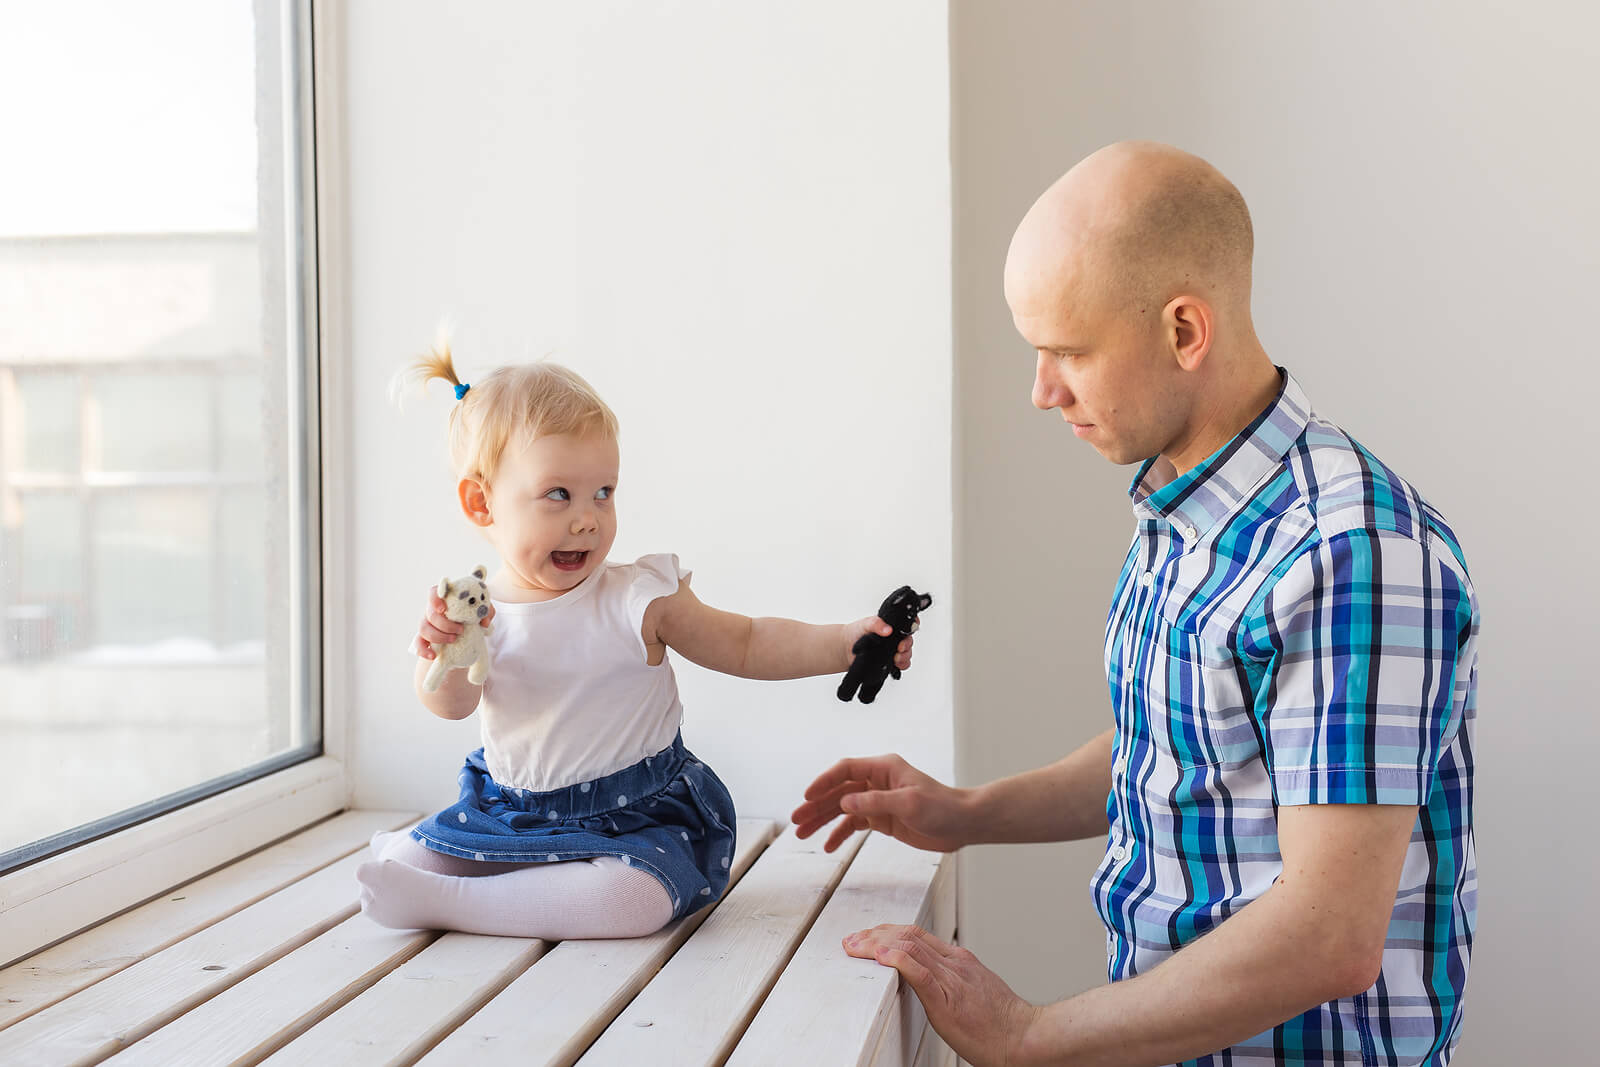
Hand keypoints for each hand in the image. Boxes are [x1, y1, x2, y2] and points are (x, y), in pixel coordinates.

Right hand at [412, 588, 495, 660]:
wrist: (467, 630)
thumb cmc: (472, 615)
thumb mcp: (482, 610)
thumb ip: (487, 610)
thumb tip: (484, 622)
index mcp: (445, 599)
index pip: (434, 592)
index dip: (435, 599)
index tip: (444, 609)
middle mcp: (433, 609)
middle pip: (431, 614)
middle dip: (445, 624)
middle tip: (460, 630)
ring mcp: (427, 623)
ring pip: (424, 628)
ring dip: (438, 636)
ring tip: (453, 640)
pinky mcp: (425, 637)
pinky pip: (418, 643)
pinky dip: (423, 650)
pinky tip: (433, 656)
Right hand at [791, 754, 973, 853]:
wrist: (963, 824)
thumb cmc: (942, 807)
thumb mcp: (909, 803)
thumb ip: (876, 802)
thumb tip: (844, 802)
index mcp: (883, 768)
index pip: (845, 770)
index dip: (824, 782)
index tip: (807, 796)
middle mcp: (877, 781)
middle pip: (838, 791)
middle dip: (816, 805)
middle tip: (796, 820)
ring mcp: (878, 800)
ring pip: (842, 808)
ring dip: (823, 820)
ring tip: (803, 834)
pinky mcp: (882, 818)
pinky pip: (854, 824)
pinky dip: (841, 834)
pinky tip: (829, 846)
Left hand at [841, 615, 913, 672]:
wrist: (846, 648)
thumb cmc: (856, 632)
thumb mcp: (866, 623)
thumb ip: (876, 623)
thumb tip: (887, 629)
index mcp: (892, 626)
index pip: (909, 624)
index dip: (913, 626)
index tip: (909, 631)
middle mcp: (895, 638)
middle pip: (909, 641)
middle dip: (907, 645)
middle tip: (899, 648)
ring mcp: (893, 650)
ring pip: (907, 654)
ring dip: (905, 657)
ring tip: (896, 658)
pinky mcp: (890, 662)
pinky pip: (902, 665)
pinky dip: (902, 666)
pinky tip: (895, 665)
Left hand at [844, 924, 1041, 1066]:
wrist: (1025, 1037)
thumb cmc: (1003, 1023)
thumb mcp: (976, 990)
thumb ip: (953, 980)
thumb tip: (929, 979)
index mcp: (960, 960)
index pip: (916, 934)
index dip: (888, 932)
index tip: (868, 937)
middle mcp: (954, 963)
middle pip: (907, 935)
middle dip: (874, 935)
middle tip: (852, 940)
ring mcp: (952, 979)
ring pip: (908, 947)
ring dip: (876, 945)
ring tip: (855, 947)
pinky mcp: (948, 1000)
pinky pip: (920, 973)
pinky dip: (897, 961)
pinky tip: (880, 958)